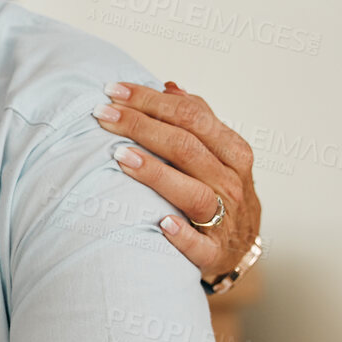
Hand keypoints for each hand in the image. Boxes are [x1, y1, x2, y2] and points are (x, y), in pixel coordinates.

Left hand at [94, 81, 260, 280]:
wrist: (239, 249)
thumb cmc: (220, 193)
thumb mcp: (217, 154)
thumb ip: (197, 121)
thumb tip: (169, 87)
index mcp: (232, 152)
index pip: (192, 116)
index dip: (151, 101)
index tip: (114, 91)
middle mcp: (231, 183)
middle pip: (187, 148)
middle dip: (141, 127)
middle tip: (102, 115)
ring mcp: (225, 220)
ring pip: (194, 192)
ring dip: (156, 174)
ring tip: (120, 156)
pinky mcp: (213, 253)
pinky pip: (199, 245)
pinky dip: (182, 235)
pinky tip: (161, 223)